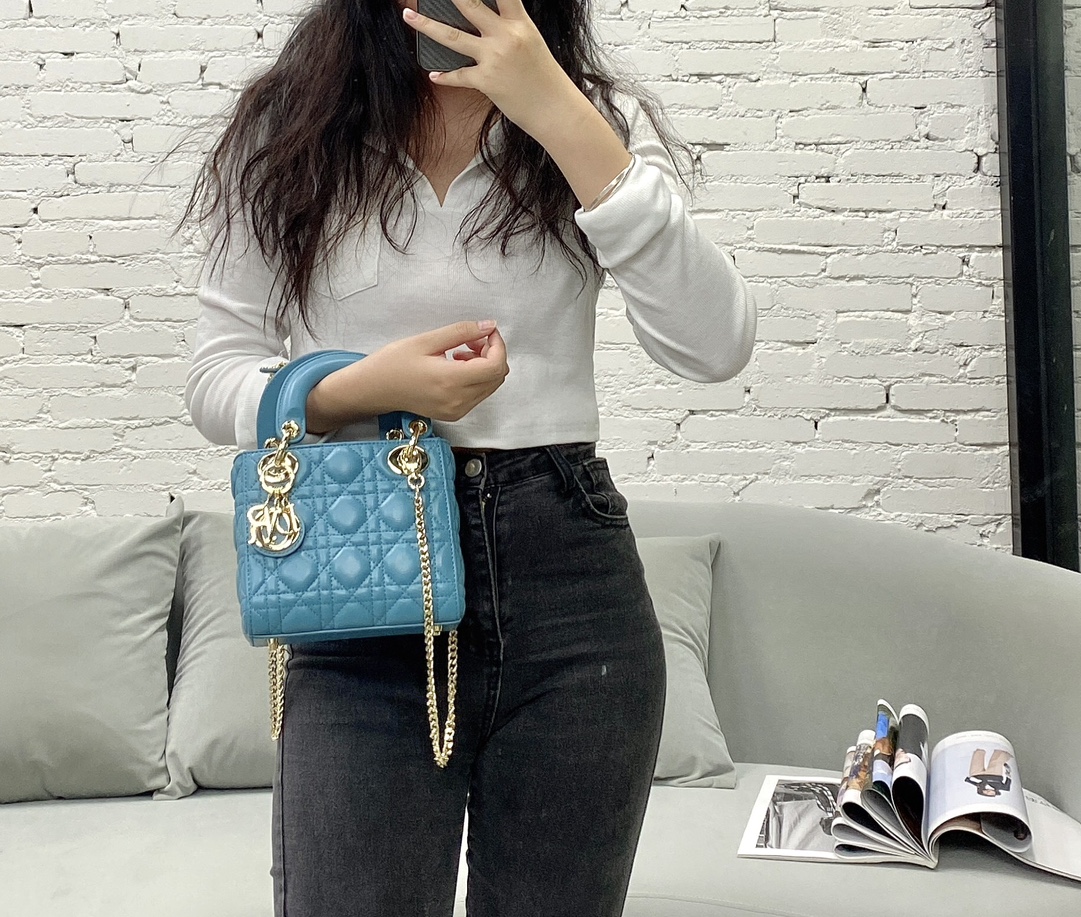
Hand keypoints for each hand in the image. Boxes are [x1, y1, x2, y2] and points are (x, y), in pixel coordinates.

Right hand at [306, 320, 509, 432]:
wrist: (374, 389)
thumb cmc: (393, 363)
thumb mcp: (427, 340)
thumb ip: (462, 332)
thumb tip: (489, 326)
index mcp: (451, 381)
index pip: (495, 366)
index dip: (498, 345)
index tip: (486, 332)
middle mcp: (458, 400)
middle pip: (497, 377)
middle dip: (492, 354)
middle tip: (472, 339)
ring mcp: (457, 410)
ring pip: (490, 386)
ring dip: (484, 365)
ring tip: (461, 352)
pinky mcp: (454, 414)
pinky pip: (479, 394)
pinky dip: (476, 378)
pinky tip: (456, 366)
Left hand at [402, 0, 574, 136]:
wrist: (555, 110)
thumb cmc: (545, 79)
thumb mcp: (531, 43)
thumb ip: (508, 28)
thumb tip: (484, 22)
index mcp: (520, 23)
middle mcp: (506, 37)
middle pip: (469, 4)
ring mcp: (494, 58)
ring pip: (452, 37)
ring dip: (426, 25)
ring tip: (408, 16)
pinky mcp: (486, 81)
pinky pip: (458, 75)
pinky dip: (444, 75)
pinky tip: (434, 74)